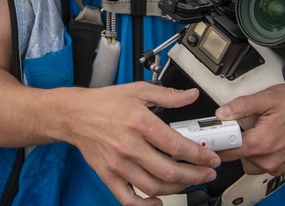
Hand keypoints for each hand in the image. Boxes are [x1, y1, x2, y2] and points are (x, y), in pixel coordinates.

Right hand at [59, 82, 221, 204]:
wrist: (74, 114)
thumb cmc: (104, 103)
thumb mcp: (138, 91)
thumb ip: (168, 95)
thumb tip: (191, 96)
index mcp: (139, 122)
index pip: (176, 145)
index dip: (199, 156)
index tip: (211, 159)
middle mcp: (129, 146)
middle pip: (168, 170)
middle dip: (194, 176)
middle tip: (207, 174)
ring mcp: (118, 164)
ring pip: (153, 186)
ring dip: (176, 188)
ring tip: (188, 182)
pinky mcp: (108, 175)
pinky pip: (128, 198)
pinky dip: (144, 205)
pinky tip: (157, 201)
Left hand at [213, 82, 284, 176]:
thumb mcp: (269, 98)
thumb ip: (242, 105)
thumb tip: (222, 113)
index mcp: (262, 143)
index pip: (227, 149)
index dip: (216, 141)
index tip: (210, 134)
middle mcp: (269, 159)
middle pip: (236, 157)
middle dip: (233, 142)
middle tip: (237, 126)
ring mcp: (276, 165)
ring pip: (247, 162)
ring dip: (246, 149)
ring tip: (254, 130)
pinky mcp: (281, 165)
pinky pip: (260, 164)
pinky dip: (258, 153)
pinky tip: (264, 137)